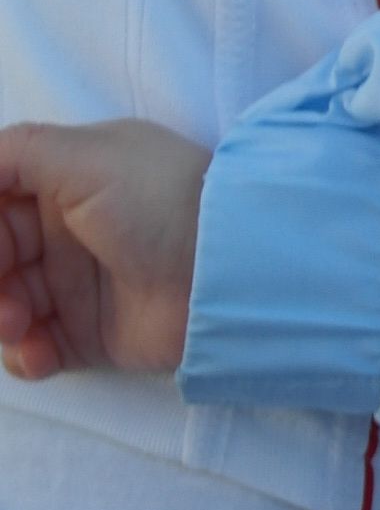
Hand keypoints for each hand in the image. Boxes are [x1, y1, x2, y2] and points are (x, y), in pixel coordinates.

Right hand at [0, 120, 208, 379]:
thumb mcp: (84, 156)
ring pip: (5, 306)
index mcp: (64, 179)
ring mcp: (76, 285)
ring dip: (1, 321)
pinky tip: (40, 355)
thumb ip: (14, 154)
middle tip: (5, 301)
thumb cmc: (158, 199)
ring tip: (21, 326)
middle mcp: (65, 231)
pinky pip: (33, 349)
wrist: (227, 269)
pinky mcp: (89, 334)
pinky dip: (25, 355)